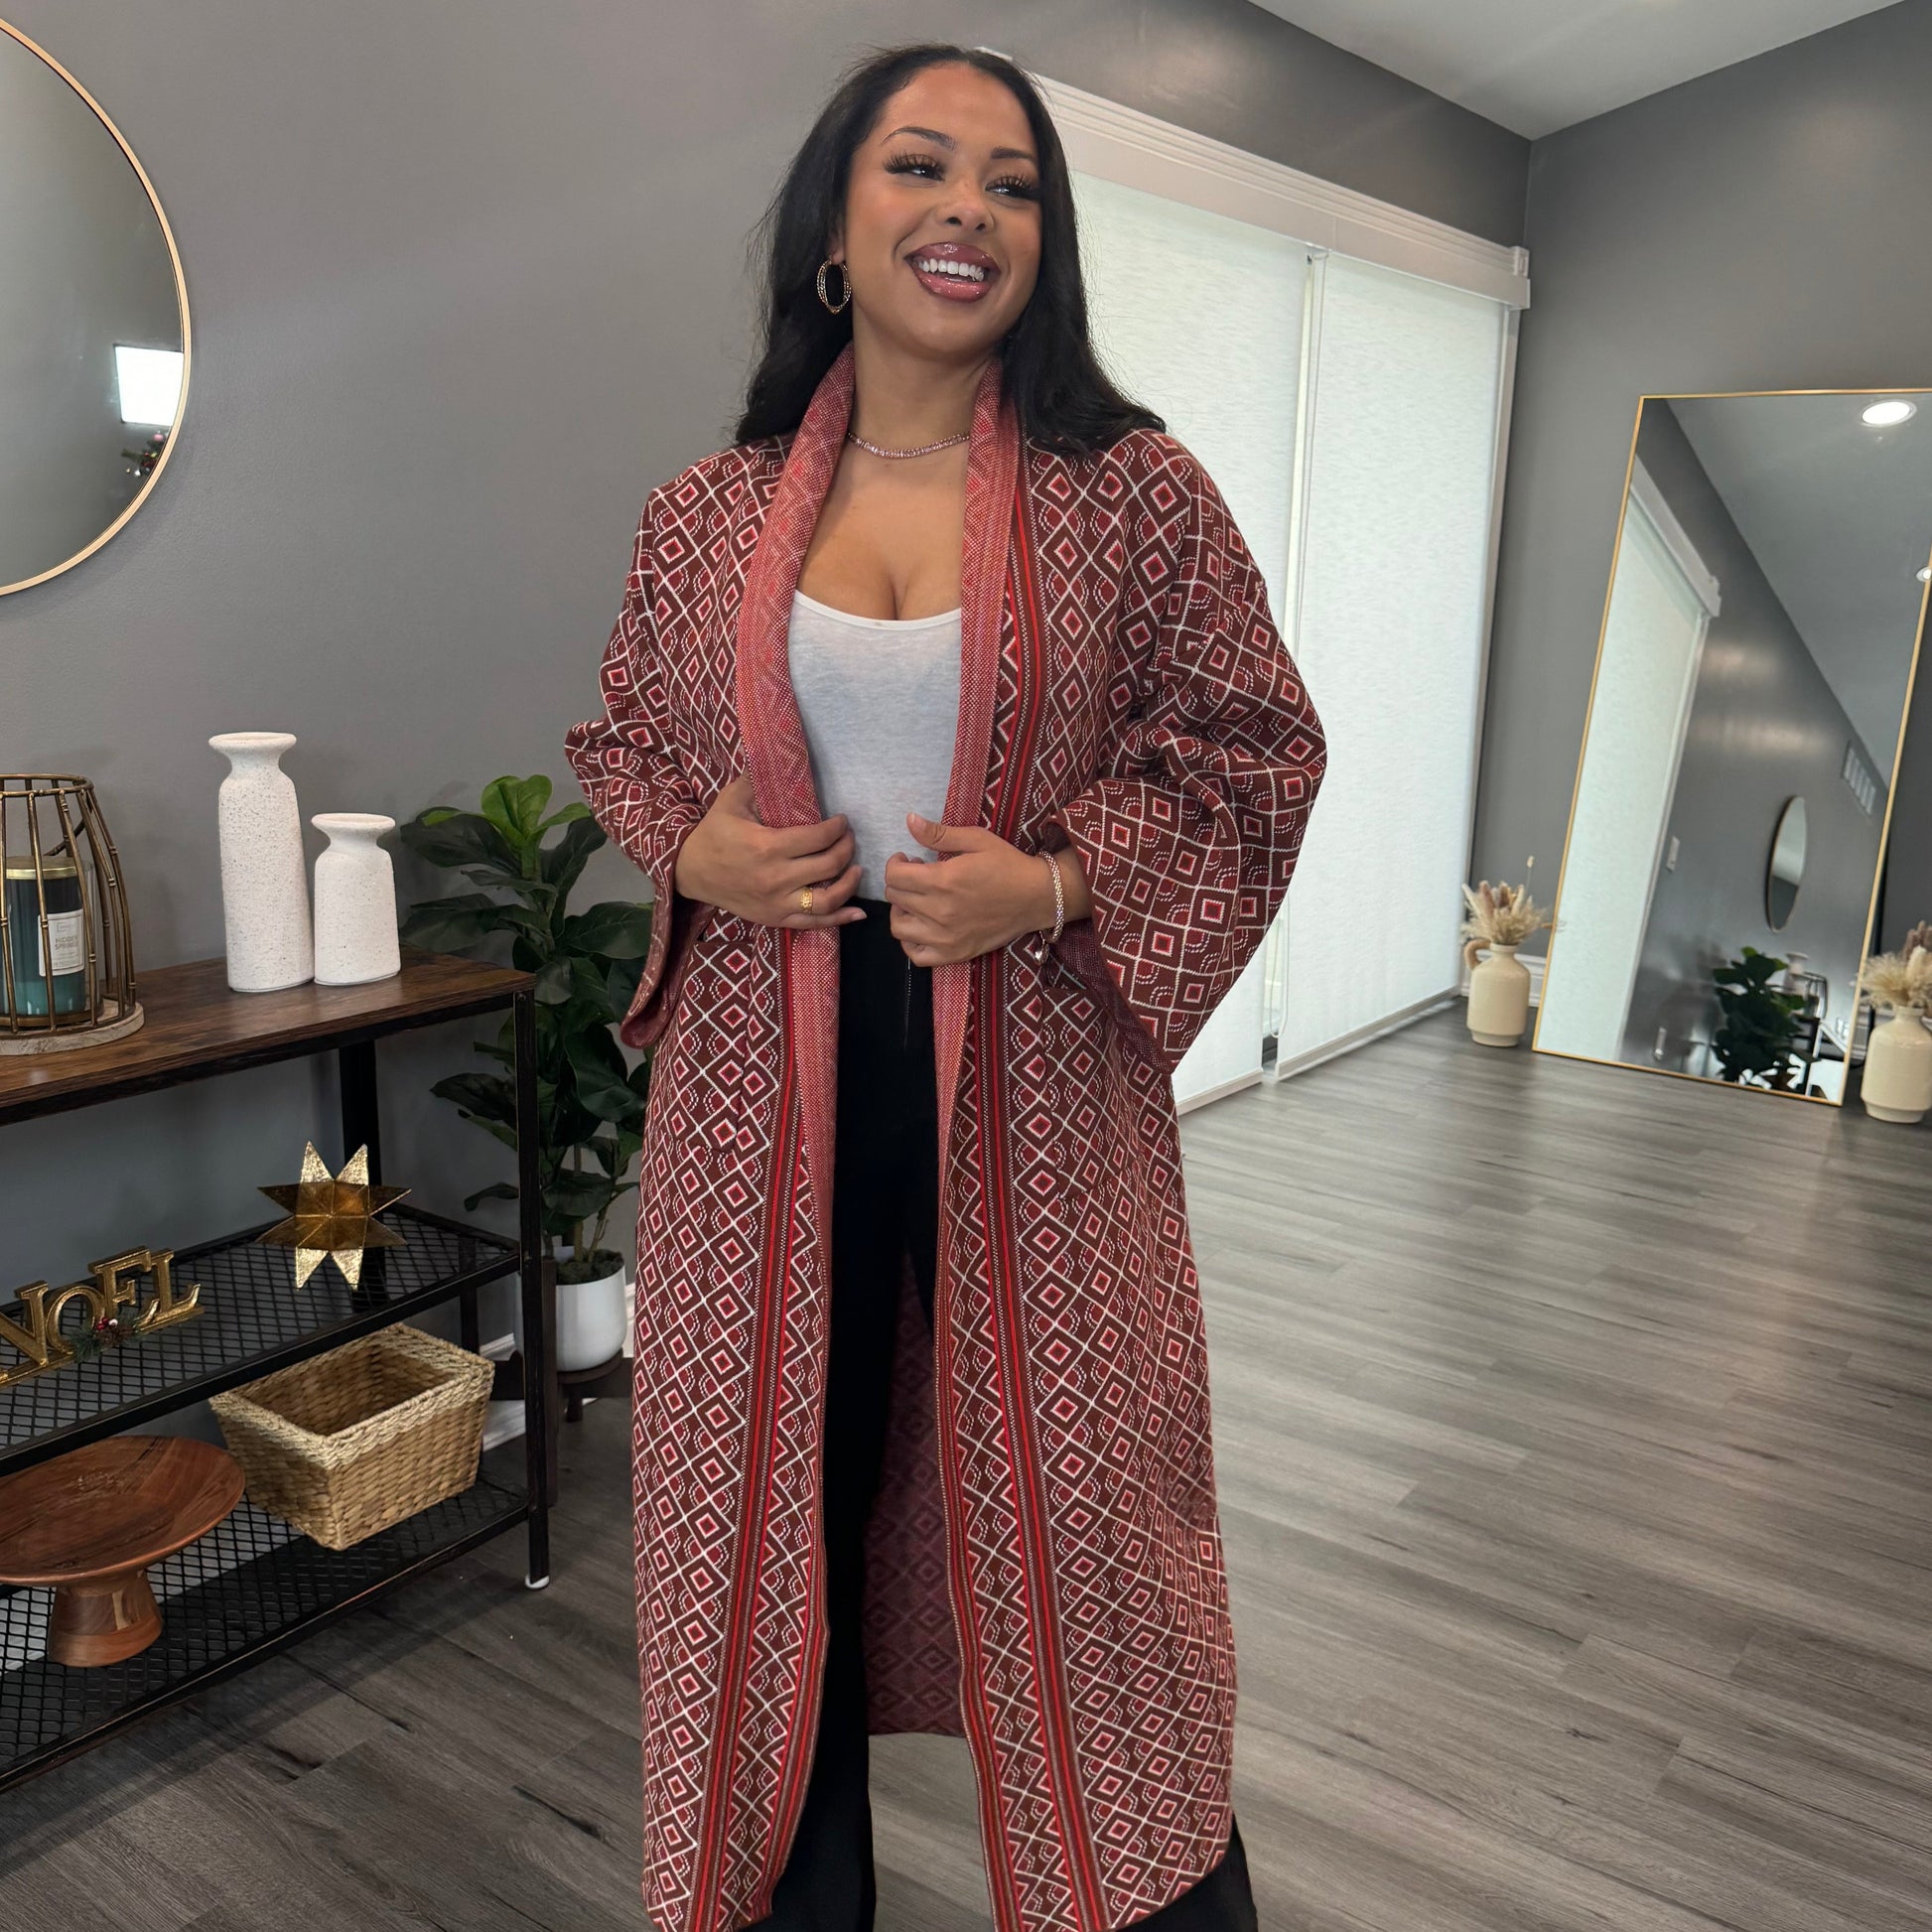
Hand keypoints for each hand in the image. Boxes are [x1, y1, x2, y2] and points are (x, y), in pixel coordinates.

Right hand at [673, 773, 866, 930]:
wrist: (690, 871)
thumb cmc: (714, 833)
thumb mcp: (731, 800)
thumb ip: (757, 780)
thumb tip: (778, 754)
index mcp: (767, 846)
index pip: (817, 837)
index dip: (837, 828)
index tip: (842, 821)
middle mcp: (775, 877)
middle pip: (828, 865)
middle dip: (846, 848)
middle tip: (848, 838)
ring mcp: (776, 902)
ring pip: (827, 899)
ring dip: (849, 883)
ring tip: (856, 869)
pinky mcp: (775, 918)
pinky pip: (814, 923)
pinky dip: (839, 918)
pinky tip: (858, 912)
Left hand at [882, 811, 1083, 964]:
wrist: (1038, 897)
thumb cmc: (1008, 865)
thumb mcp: (976, 840)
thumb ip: (939, 834)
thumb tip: (909, 820)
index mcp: (942, 881)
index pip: (894, 876)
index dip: (895, 863)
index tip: (908, 859)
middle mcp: (939, 912)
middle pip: (895, 897)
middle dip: (900, 882)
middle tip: (917, 876)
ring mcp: (946, 937)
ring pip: (899, 926)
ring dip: (901, 910)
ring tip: (916, 901)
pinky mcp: (954, 954)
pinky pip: (916, 955)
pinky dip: (911, 941)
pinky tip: (921, 926)